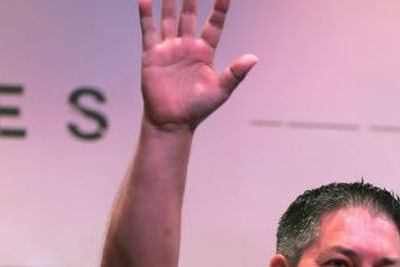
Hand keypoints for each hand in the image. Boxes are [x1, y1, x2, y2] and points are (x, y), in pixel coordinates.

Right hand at [138, 0, 257, 131]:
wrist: (173, 122)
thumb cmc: (198, 108)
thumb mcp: (221, 91)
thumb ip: (235, 73)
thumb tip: (254, 58)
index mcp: (205, 52)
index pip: (214, 25)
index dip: (220, 9)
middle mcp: (187, 46)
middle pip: (190, 15)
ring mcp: (169, 48)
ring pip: (169, 18)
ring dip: (169, 0)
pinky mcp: (152, 55)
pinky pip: (148, 31)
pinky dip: (146, 15)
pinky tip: (144, 0)